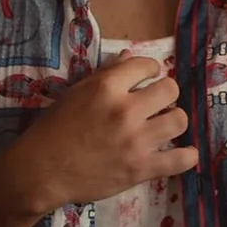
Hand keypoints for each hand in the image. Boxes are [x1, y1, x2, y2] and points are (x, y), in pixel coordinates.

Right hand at [4, 50, 199, 209]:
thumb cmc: (54, 129)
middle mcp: (125, 110)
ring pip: (179, 120)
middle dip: (165, 94)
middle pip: (170, 89)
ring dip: (174, 121)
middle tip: (156, 104)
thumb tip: (130, 54)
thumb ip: (106, 73)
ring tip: (164, 126)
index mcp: (107, 87)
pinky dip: (187, 156)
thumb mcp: (76, 93)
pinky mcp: (140, 168)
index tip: (146, 80)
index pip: (147, 65)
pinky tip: (186, 153)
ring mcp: (135, 141)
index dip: (149, 71)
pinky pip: (179, 160)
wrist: (39, 172)